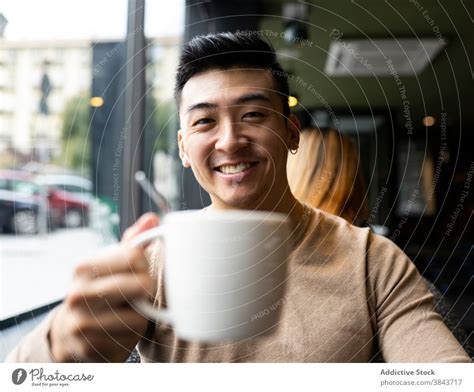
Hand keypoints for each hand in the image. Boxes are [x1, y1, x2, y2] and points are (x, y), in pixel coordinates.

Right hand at [49, 213, 158, 361]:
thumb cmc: (101, 289)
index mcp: (84, 267)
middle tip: (139, 293)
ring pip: (138, 317)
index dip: (145, 265)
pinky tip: (119, 330)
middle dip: (146, 290)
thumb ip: (133, 242)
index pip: (135, 256)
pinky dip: (131, 335)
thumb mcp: (113, 263)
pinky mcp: (89, 347)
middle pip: (140, 285)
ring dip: (140, 316)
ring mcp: (81, 322)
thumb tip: (152, 218)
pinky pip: (130, 339)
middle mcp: (78, 294)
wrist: (71, 329)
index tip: (140, 271)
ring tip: (127, 312)